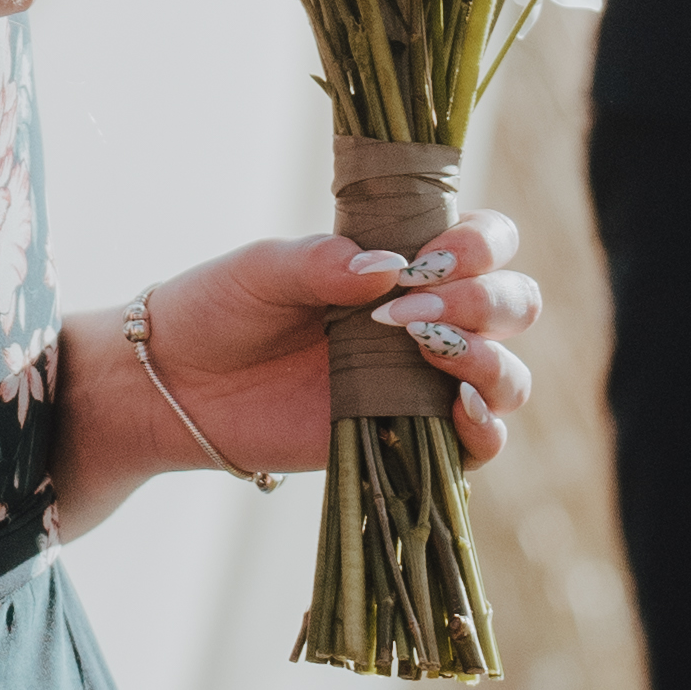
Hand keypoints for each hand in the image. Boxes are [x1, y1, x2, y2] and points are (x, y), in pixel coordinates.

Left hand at [136, 210, 537, 481]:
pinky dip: (488, 427)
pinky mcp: (407, 439)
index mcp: (405, 266)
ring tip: (424, 347)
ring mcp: (422, 383)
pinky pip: (481, 444)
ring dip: (487, 358)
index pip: (488, 245)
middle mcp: (429, 321)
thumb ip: (323, 262)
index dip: (481, 245)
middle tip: (409, 307)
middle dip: (483, 300)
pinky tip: (460, 406)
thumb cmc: (221, 310)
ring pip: (508, 376)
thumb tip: (389, 267)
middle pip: (515, 306)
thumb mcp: (263, 269)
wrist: (176, 383)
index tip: (430, 257)